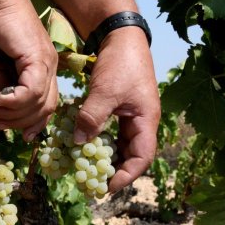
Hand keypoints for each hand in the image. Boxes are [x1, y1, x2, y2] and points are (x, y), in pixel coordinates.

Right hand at [0, 0, 58, 141]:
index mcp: (44, 70)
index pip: (47, 104)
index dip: (34, 122)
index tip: (19, 134)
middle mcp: (51, 67)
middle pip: (46, 108)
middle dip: (22, 122)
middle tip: (0, 123)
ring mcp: (47, 62)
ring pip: (39, 102)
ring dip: (14, 113)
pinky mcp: (37, 57)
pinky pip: (31, 90)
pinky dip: (14, 101)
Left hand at [73, 27, 160, 192]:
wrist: (121, 37)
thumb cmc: (120, 63)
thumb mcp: (105, 92)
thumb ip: (91, 118)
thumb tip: (77, 144)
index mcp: (146, 120)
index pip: (142, 157)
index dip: (126, 175)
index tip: (106, 187)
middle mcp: (142, 122)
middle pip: (132, 154)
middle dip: (115, 170)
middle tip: (93, 182)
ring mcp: (131, 116)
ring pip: (121, 145)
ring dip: (106, 156)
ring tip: (88, 168)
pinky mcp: (120, 109)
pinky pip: (112, 132)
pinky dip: (100, 140)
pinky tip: (86, 144)